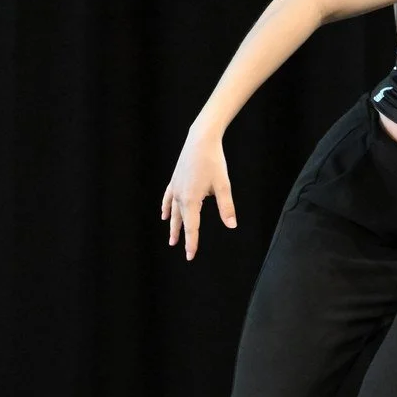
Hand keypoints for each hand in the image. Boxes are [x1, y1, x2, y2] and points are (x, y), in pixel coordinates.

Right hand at [160, 129, 235, 259]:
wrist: (201, 140)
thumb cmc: (214, 161)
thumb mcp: (223, 185)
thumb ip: (227, 207)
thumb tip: (232, 225)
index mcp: (191, 200)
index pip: (192, 227)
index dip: (192, 242)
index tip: (190, 256)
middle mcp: (180, 196)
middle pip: (181, 222)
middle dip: (182, 236)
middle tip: (183, 251)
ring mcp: (175, 187)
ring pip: (173, 212)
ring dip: (173, 225)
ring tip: (172, 238)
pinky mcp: (175, 180)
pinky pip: (168, 198)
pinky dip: (166, 208)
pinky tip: (165, 214)